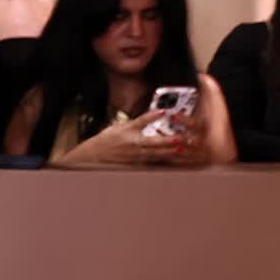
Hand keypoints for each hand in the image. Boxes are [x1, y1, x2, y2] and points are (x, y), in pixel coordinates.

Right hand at [74, 110, 198, 166]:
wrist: (94, 157)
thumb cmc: (107, 141)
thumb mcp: (123, 125)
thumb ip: (142, 119)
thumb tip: (158, 113)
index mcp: (134, 138)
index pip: (151, 132)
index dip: (163, 128)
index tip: (174, 126)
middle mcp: (137, 150)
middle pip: (158, 147)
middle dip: (172, 144)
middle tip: (185, 141)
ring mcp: (137, 159)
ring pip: (157, 157)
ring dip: (170, 154)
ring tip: (182, 151)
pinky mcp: (137, 166)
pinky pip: (152, 163)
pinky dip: (162, 162)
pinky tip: (170, 160)